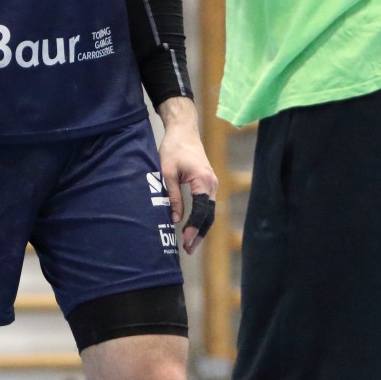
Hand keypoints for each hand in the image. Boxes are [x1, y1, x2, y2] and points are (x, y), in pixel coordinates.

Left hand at [156, 98, 218, 254]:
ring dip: (201, 228)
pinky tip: (192, 227)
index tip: (186, 240)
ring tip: (190, 244)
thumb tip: (174, 219)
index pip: (201, 211)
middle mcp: (212, 183)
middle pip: (209, 215)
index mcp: (203, 181)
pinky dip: (202, 218)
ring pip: (210, 212)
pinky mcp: (208, 182)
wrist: (183, 129)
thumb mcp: (168, 172)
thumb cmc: (174, 148)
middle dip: (200, 234)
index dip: (194, 228)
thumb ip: (172, 196)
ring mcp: (213, 183)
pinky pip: (207, 205)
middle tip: (188, 249)